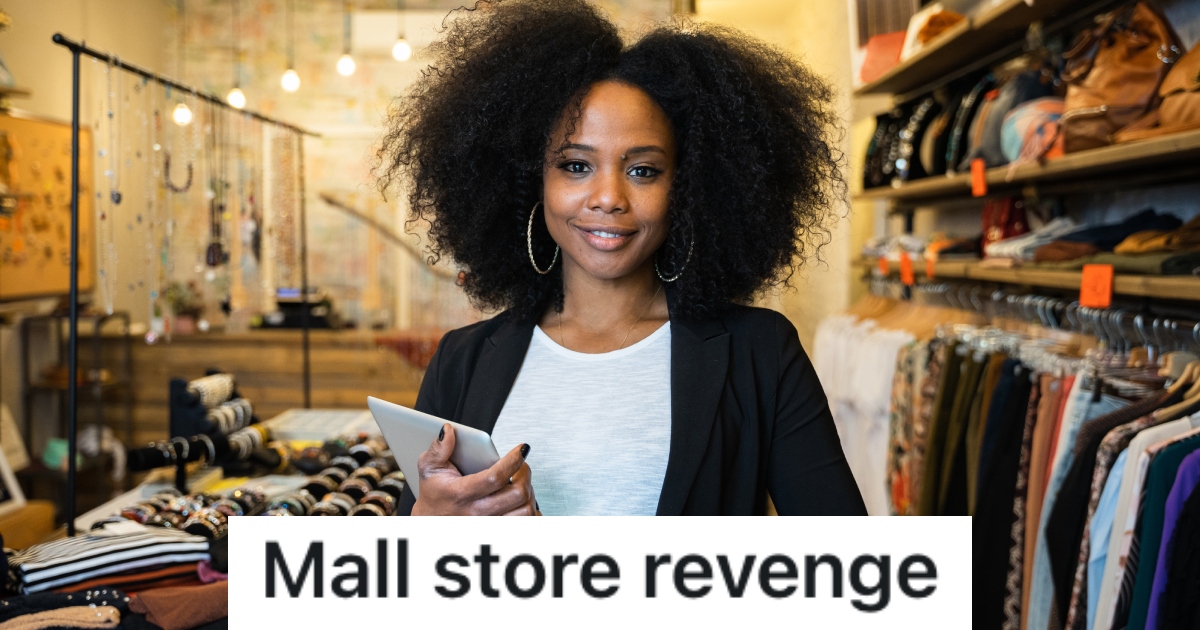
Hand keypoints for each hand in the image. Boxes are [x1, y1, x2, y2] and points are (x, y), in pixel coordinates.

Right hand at [411, 423, 538, 515]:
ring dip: (529, 493)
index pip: (495, 478)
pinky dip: (531, 512)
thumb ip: (438, 448)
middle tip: (521, 465)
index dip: (513, 461)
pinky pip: (527, 525)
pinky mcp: (498, 532)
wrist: (431, 521)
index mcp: (461, 494)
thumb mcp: (429, 468)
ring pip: (526, 512)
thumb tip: (448, 430)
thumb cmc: (434, 492)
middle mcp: (477, 513)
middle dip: (525, 474)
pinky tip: (522, 500)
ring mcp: (489, 525)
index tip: (522, 449)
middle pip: (517, 494)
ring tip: (520, 482)